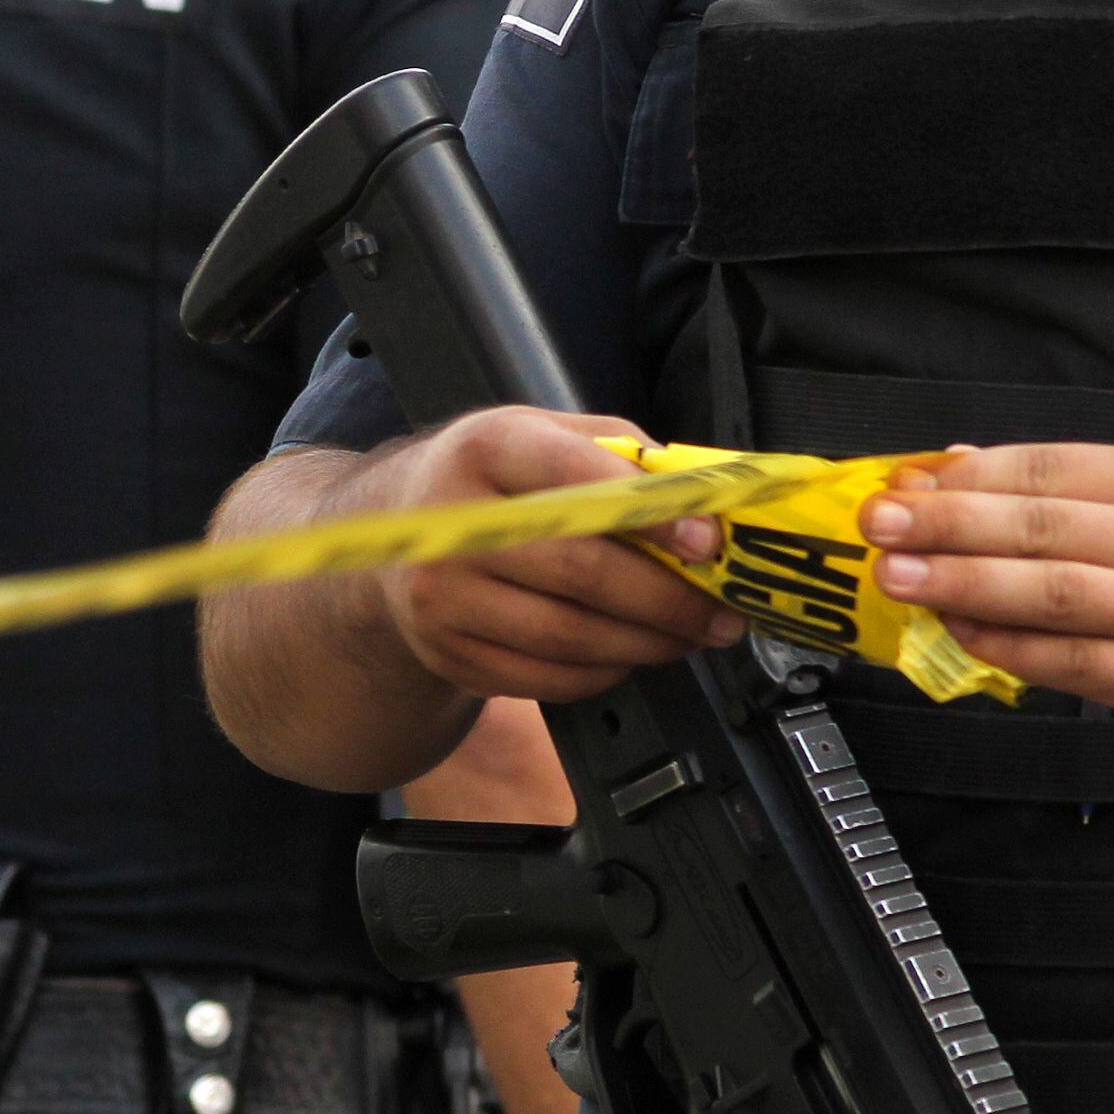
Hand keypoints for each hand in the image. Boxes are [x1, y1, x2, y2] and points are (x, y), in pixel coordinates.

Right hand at [362, 407, 739, 702]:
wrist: (393, 534)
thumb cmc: (491, 480)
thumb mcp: (542, 434)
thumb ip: (620, 455)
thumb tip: (703, 499)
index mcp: (488, 449)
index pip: (578, 483)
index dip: (653, 516)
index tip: (708, 541)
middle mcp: (455, 524)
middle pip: (582, 573)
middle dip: (668, 599)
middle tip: (720, 611)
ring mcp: (445, 598)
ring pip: (570, 638)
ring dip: (648, 644)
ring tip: (689, 635)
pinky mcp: (450, 654)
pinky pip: (548, 678)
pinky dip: (605, 671)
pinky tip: (630, 651)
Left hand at [860, 444, 1113, 766]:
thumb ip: (1092, 494)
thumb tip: (977, 470)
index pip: (1052, 465)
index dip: (968, 473)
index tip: (909, 478)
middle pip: (1039, 523)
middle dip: (946, 521)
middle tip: (882, 520)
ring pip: (1049, 591)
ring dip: (964, 583)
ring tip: (902, 577)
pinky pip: (1075, 663)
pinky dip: (1012, 651)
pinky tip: (967, 639)